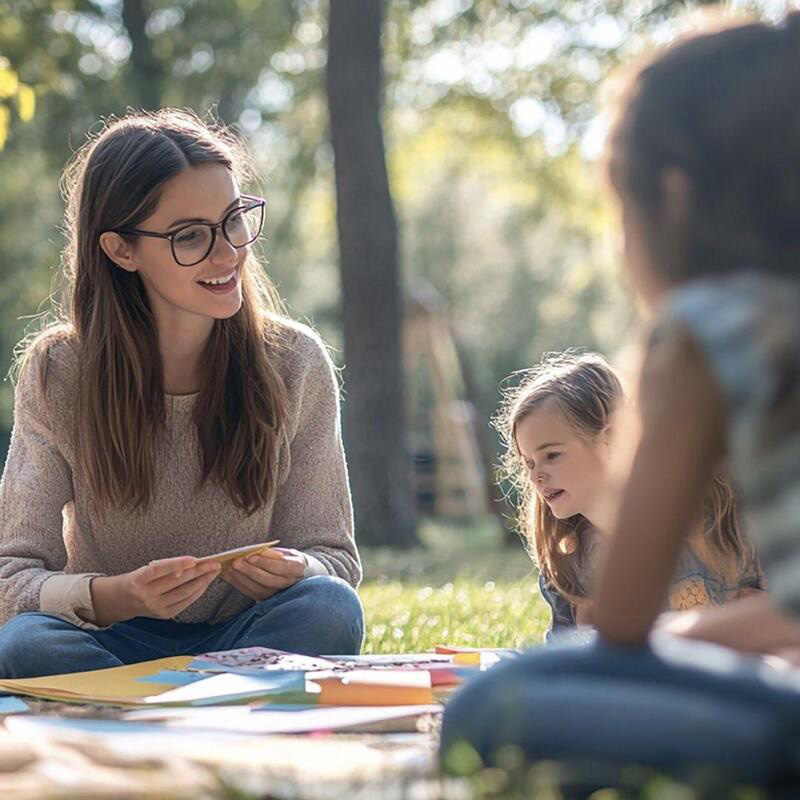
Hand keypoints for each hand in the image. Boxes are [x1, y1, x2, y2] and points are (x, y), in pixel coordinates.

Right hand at [91, 557, 220, 625]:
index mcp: (138, 580)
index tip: (194, 559)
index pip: (159, 570)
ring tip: (214, 571)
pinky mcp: (164, 615)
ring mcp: (155, 607)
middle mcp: (146, 595)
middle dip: (198, 571)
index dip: (177, 564)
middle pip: (176, 581)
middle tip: (214, 563)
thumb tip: (192, 562)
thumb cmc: (137, 579)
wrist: (122, 601)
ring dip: (202, 581)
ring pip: (184, 593)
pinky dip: (197, 592)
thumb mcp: (144, 570)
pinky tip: (205, 583)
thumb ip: (165, 567)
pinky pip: (185, 602)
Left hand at [223, 547, 306, 600]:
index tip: (250, 556)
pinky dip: (239, 584)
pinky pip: (251, 593)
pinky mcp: (267, 599)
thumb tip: (257, 552)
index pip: (281, 566)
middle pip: (268, 580)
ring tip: (230, 568)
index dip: (265, 562)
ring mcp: (278, 594)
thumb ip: (274, 553)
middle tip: (235, 562)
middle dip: (249, 571)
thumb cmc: (289, 559)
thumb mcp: (286, 552)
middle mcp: (289, 584)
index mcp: (297, 568)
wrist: (298, 576)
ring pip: (258, 589)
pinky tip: (229, 576)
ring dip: (242, 578)